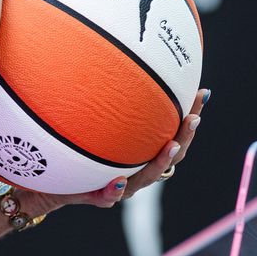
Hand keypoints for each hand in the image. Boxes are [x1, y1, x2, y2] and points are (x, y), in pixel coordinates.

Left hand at [40, 88, 208, 211]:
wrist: (53, 183)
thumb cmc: (78, 146)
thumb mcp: (94, 121)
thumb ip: (110, 102)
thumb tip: (121, 59)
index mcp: (143, 153)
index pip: (174, 134)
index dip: (190, 116)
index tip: (203, 94)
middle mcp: (138, 171)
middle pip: (170, 157)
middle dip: (185, 138)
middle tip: (193, 119)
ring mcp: (120, 186)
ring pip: (146, 178)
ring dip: (160, 162)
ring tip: (171, 145)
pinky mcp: (97, 196)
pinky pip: (106, 196)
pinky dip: (114, 190)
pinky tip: (118, 179)